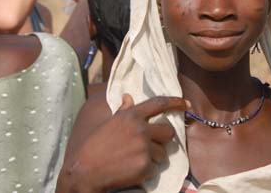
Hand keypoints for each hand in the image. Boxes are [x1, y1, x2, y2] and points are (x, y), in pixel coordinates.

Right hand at [68, 94, 188, 192]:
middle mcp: (140, 129)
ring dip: (152, 158)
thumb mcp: (108, 124)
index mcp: (131, 115)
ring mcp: (143, 148)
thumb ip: (123, 111)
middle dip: (163, 139)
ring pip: (162, 153)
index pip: (159, 104)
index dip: (175, 102)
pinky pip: (154, 169)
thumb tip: (128, 97)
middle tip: (150, 146)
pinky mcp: (144, 166)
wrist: (84, 171)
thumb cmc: (94, 146)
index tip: (186, 103)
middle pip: (168, 132)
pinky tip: (130, 171)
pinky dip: (146, 172)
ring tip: (132, 160)